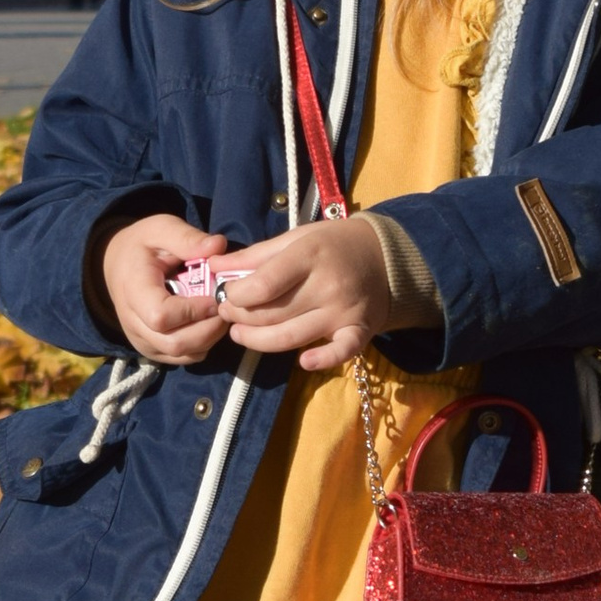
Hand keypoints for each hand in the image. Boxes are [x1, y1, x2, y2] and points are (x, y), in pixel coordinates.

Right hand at [101, 213, 235, 364]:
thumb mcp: (161, 229)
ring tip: (219, 313)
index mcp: (133, 291)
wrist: (117, 266)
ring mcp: (142, 340)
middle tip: (226, 307)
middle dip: (209, 328)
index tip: (214, 294)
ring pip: (182, 355)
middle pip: (175, 343)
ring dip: (209, 338)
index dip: (194, 310)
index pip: (161, 316)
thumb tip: (218, 246)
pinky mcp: (152, 349)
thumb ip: (187, 238)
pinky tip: (208, 322)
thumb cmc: (142, 246)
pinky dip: (202, 345)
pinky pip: (183, 358)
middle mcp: (133, 323)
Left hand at [219, 216, 400, 373]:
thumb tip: (215, 267)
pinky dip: (322, 361)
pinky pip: (340, 353)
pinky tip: (303, 363)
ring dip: (258, 342)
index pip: (263, 285)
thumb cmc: (333, 244)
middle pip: (272, 314)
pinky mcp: (360, 331)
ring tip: (241, 334)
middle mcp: (327, 285)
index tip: (225, 295)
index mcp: (309, 256)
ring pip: (292, 338)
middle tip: (227, 314)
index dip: (236, 296)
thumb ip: (255, 255)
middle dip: (240, 317)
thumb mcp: (295, 238)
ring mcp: (344, 311)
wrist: (386, 256)